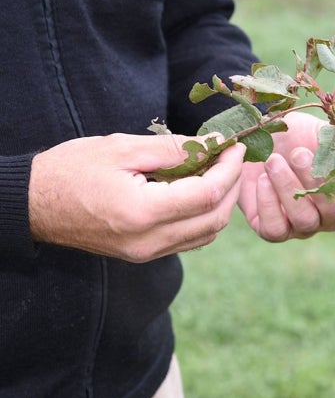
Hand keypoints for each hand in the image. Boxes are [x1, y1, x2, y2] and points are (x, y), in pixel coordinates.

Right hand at [29, 133, 245, 261]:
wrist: (34, 204)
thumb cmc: (72, 169)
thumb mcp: (123, 148)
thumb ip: (175, 148)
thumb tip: (216, 143)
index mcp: (142, 213)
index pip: (207, 194)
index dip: (229, 169)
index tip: (236, 146)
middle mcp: (149, 242)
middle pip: (215, 218)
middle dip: (232, 185)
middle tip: (232, 157)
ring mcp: (147, 253)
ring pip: (207, 233)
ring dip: (222, 202)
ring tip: (219, 171)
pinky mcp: (145, 254)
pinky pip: (190, 240)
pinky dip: (205, 216)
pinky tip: (200, 191)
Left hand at [238, 112, 334, 240]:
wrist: (258, 138)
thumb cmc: (297, 136)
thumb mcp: (323, 133)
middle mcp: (330, 215)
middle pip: (332, 210)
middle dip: (314, 180)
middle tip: (297, 153)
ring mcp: (303, 226)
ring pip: (304, 220)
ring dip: (288, 188)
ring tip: (273, 161)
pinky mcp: (274, 231)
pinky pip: (275, 229)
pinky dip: (268, 204)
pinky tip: (262, 180)